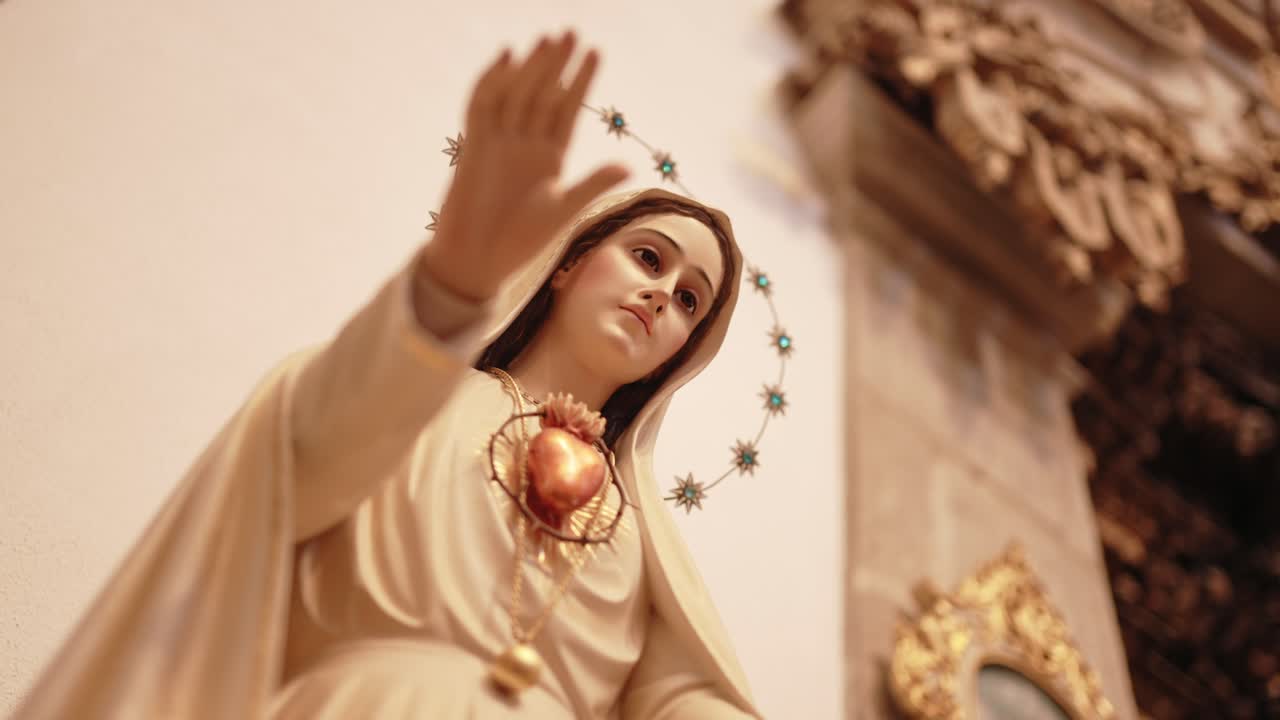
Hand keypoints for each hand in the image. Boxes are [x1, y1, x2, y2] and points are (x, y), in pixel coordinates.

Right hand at [417, 32, 629, 302]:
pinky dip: (492, 81)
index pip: (567, 109)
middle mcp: (525, 143)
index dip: (580, 81)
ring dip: (532, 67)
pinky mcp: (474, 145)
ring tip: (549, 40)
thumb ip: (592, 184)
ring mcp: (499, 142)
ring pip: (517, 94)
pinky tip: (507, 57)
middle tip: (572, 32)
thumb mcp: (564, 210)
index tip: (595, 52)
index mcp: (550, 156)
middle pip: (543, 93)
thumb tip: (628, 166)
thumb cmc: (521, 241)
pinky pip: (483, 106)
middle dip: (557, 64)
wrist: (478, 259)